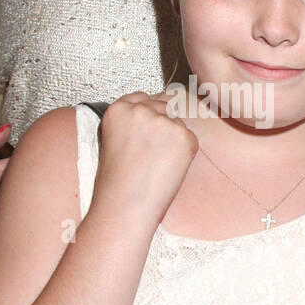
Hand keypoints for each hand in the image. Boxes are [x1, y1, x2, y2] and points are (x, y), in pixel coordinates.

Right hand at [94, 92, 198, 224]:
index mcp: (117, 109)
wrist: (125, 206)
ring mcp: (162, 121)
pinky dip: (184, 154)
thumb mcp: (114, 141)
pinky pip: (190, 139)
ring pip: (177, 123)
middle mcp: (140, 109)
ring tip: (157, 166)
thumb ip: (132, 123)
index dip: (147, 113)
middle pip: (162, 107)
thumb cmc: (117, 182)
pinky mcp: (182, 136)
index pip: (141, 98)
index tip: (148, 129)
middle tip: (154, 155)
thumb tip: (161, 113)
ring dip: (174, 139)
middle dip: (162, 125)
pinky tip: (168, 170)